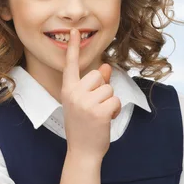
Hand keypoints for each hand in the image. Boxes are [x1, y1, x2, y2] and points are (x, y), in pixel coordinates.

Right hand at [61, 28, 121, 158]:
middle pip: (99, 76)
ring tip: (99, 115)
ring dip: (110, 102)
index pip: (71, 65)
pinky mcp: (99, 112)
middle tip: (94, 107)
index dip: (74, 48)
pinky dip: (115, 110)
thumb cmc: (83, 126)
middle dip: (103, 89)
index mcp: (68, 90)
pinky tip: (106, 120)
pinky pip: (115, 100)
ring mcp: (85, 103)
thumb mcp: (84, 103)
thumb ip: (95, 85)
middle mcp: (74, 94)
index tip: (76, 31)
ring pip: (109, 89)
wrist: (82, 151)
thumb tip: (107, 67)